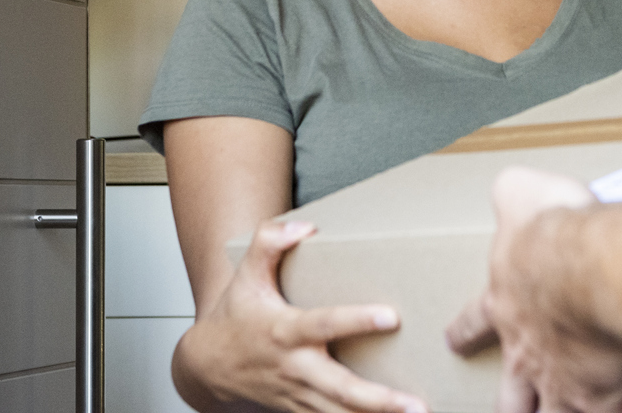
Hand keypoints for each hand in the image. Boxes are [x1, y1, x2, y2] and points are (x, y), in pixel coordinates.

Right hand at [173, 218, 427, 412]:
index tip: (391, 317)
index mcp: (284, 331)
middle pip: (340, 388)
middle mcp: (295, 368)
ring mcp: (299, 395)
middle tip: (413, 404)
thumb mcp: (245, 274)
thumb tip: (303, 227)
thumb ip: (269, 243)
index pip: (324, 325)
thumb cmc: (234, 319)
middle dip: (377, 400)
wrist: (207, 368)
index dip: (356, 321)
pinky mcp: (302, 410)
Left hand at [447, 168, 621, 412]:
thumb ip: (512, 192)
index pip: (473, 322)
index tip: (454, 342)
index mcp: (504, 303)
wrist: (590, 263)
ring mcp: (560, 379)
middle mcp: (526, 351)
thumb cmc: (555, 228)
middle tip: (508, 411)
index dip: (462, 333)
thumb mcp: (521, 192)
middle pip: (508, 397)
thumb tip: (509, 186)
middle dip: (508, 408)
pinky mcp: (600, 394)